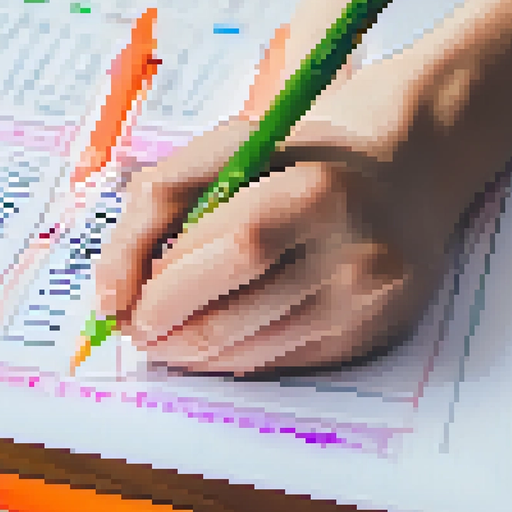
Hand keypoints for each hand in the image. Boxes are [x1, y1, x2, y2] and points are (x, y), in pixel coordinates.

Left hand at [94, 52, 482, 376]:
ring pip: (249, 352)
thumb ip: (154, 203)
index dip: (166, 285)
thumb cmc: (295, 158)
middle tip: (134, 327)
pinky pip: (276, 363)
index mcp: (318, 191)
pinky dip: (228, 356)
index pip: (231, 251)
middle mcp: (353, 253)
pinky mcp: (367, 339)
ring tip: (163, 332)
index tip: (121, 300)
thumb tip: (110, 295)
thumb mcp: (225, 148)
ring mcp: (366, 305)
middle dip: (166, 328)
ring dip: (188, 352)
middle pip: (234, 315)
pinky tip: (211, 335)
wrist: (400, 177)